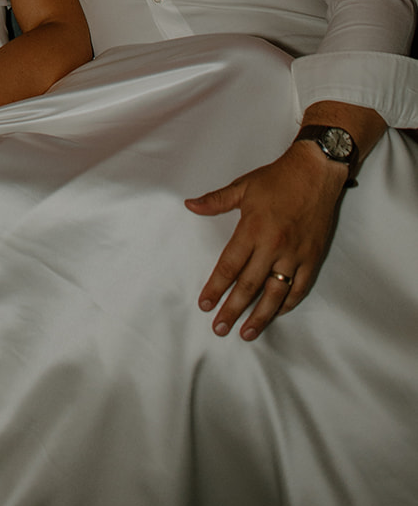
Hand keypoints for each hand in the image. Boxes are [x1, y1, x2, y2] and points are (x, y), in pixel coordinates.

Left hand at [185, 142, 347, 339]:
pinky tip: (276, 313)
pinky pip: (299, 287)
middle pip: (249, 286)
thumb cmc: (277, 178)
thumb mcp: (243, 186)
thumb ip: (215, 200)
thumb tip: (190, 205)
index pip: (230, 266)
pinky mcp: (312, 257)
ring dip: (260, 316)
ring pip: (275, 293)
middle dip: (233, 310)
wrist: (315, 172)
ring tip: (247, 332)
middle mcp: (274, 246)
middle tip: (220, 329)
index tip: (205, 305)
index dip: (216, 287)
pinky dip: (288, 303)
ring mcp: (295, 254)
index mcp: (253, 229)